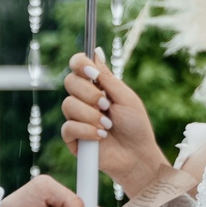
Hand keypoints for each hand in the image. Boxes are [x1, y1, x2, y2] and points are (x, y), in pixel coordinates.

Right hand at [61, 48, 166, 193]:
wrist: (137, 155)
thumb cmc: (136, 126)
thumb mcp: (125, 97)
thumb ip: (107, 77)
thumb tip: (95, 51)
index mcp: (96, 86)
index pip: (77, 65)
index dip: (80, 64)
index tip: (92, 73)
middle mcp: (83, 99)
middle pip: (70, 82)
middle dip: (89, 94)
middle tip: (106, 105)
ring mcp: (76, 118)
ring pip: (68, 105)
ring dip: (91, 115)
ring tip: (107, 125)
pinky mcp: (72, 137)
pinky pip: (68, 127)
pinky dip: (86, 131)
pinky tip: (100, 137)